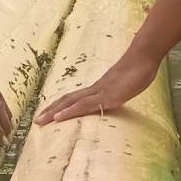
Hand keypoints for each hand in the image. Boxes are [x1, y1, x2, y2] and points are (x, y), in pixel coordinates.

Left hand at [37, 51, 160, 124]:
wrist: (144, 58)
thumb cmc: (138, 72)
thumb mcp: (127, 87)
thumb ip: (119, 93)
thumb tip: (116, 100)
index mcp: (98, 88)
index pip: (74, 97)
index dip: (60, 105)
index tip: (47, 114)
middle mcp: (95, 89)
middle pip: (67, 99)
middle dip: (50, 110)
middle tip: (35, 121)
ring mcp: (100, 92)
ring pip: (71, 102)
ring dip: (54, 112)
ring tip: (40, 121)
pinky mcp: (107, 97)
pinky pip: (85, 105)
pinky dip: (70, 112)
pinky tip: (59, 118)